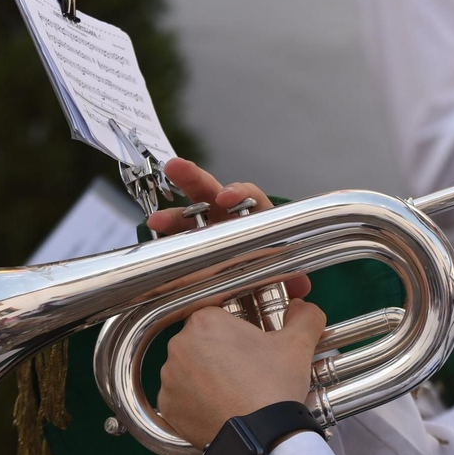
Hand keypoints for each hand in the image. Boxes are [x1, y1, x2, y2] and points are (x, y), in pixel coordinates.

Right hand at [145, 156, 312, 296]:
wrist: (255, 284)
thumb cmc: (270, 266)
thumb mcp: (284, 270)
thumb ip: (292, 277)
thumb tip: (300, 286)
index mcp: (255, 215)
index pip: (249, 195)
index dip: (238, 193)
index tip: (226, 197)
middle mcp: (228, 216)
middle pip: (211, 191)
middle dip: (192, 177)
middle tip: (175, 168)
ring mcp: (207, 228)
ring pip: (188, 214)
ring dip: (171, 215)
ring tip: (154, 220)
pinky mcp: (192, 244)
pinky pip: (178, 238)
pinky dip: (166, 238)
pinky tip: (153, 239)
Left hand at [158, 298, 327, 448]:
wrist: (259, 437)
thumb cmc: (273, 386)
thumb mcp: (298, 345)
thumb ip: (304, 317)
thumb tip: (302, 308)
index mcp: (205, 322)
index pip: (216, 315)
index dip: (235, 328)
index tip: (249, 343)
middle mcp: (179, 346)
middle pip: (200, 340)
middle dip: (219, 350)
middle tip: (245, 368)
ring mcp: (169, 378)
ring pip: (189, 368)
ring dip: (206, 375)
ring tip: (234, 390)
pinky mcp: (167, 407)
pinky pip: (180, 396)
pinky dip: (196, 400)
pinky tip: (219, 406)